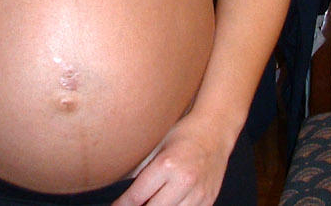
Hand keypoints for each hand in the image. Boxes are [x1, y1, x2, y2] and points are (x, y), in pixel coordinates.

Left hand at [114, 116, 231, 205]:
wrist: (215, 131)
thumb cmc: (182, 135)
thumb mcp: (155, 146)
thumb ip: (138, 170)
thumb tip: (122, 191)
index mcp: (166, 165)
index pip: (136, 197)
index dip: (121, 205)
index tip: (115, 205)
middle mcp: (184, 181)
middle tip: (132, 205)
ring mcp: (199, 193)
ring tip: (150, 201)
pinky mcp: (208, 200)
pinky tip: (167, 202)